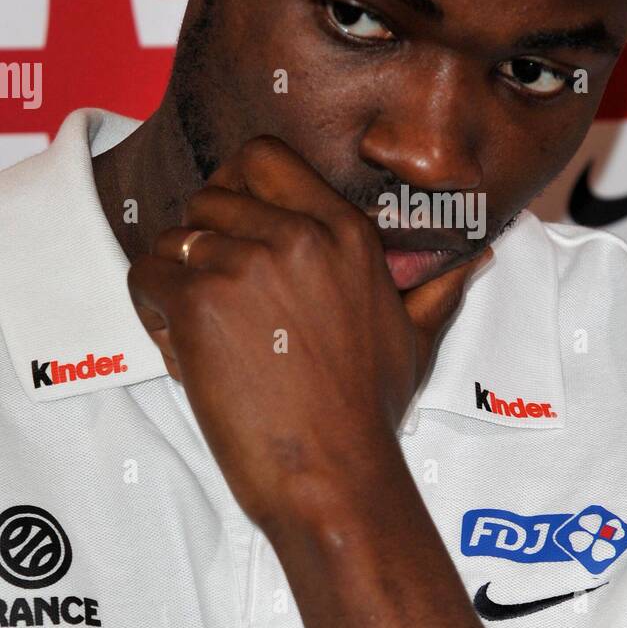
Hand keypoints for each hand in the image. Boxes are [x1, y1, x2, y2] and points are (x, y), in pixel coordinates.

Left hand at [127, 137, 490, 532]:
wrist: (333, 470)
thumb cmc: (369, 410)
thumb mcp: (415, 337)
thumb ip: (437, 288)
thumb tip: (477, 258)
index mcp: (344, 231)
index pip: (264, 158)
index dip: (235, 183)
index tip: (232, 222)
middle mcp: (295, 235)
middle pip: (210, 195)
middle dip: (199, 239)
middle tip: (211, 289)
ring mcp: (245, 264)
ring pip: (174, 237)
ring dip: (174, 278)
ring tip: (198, 329)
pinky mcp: (200, 301)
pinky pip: (148, 276)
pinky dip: (151, 309)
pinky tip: (184, 347)